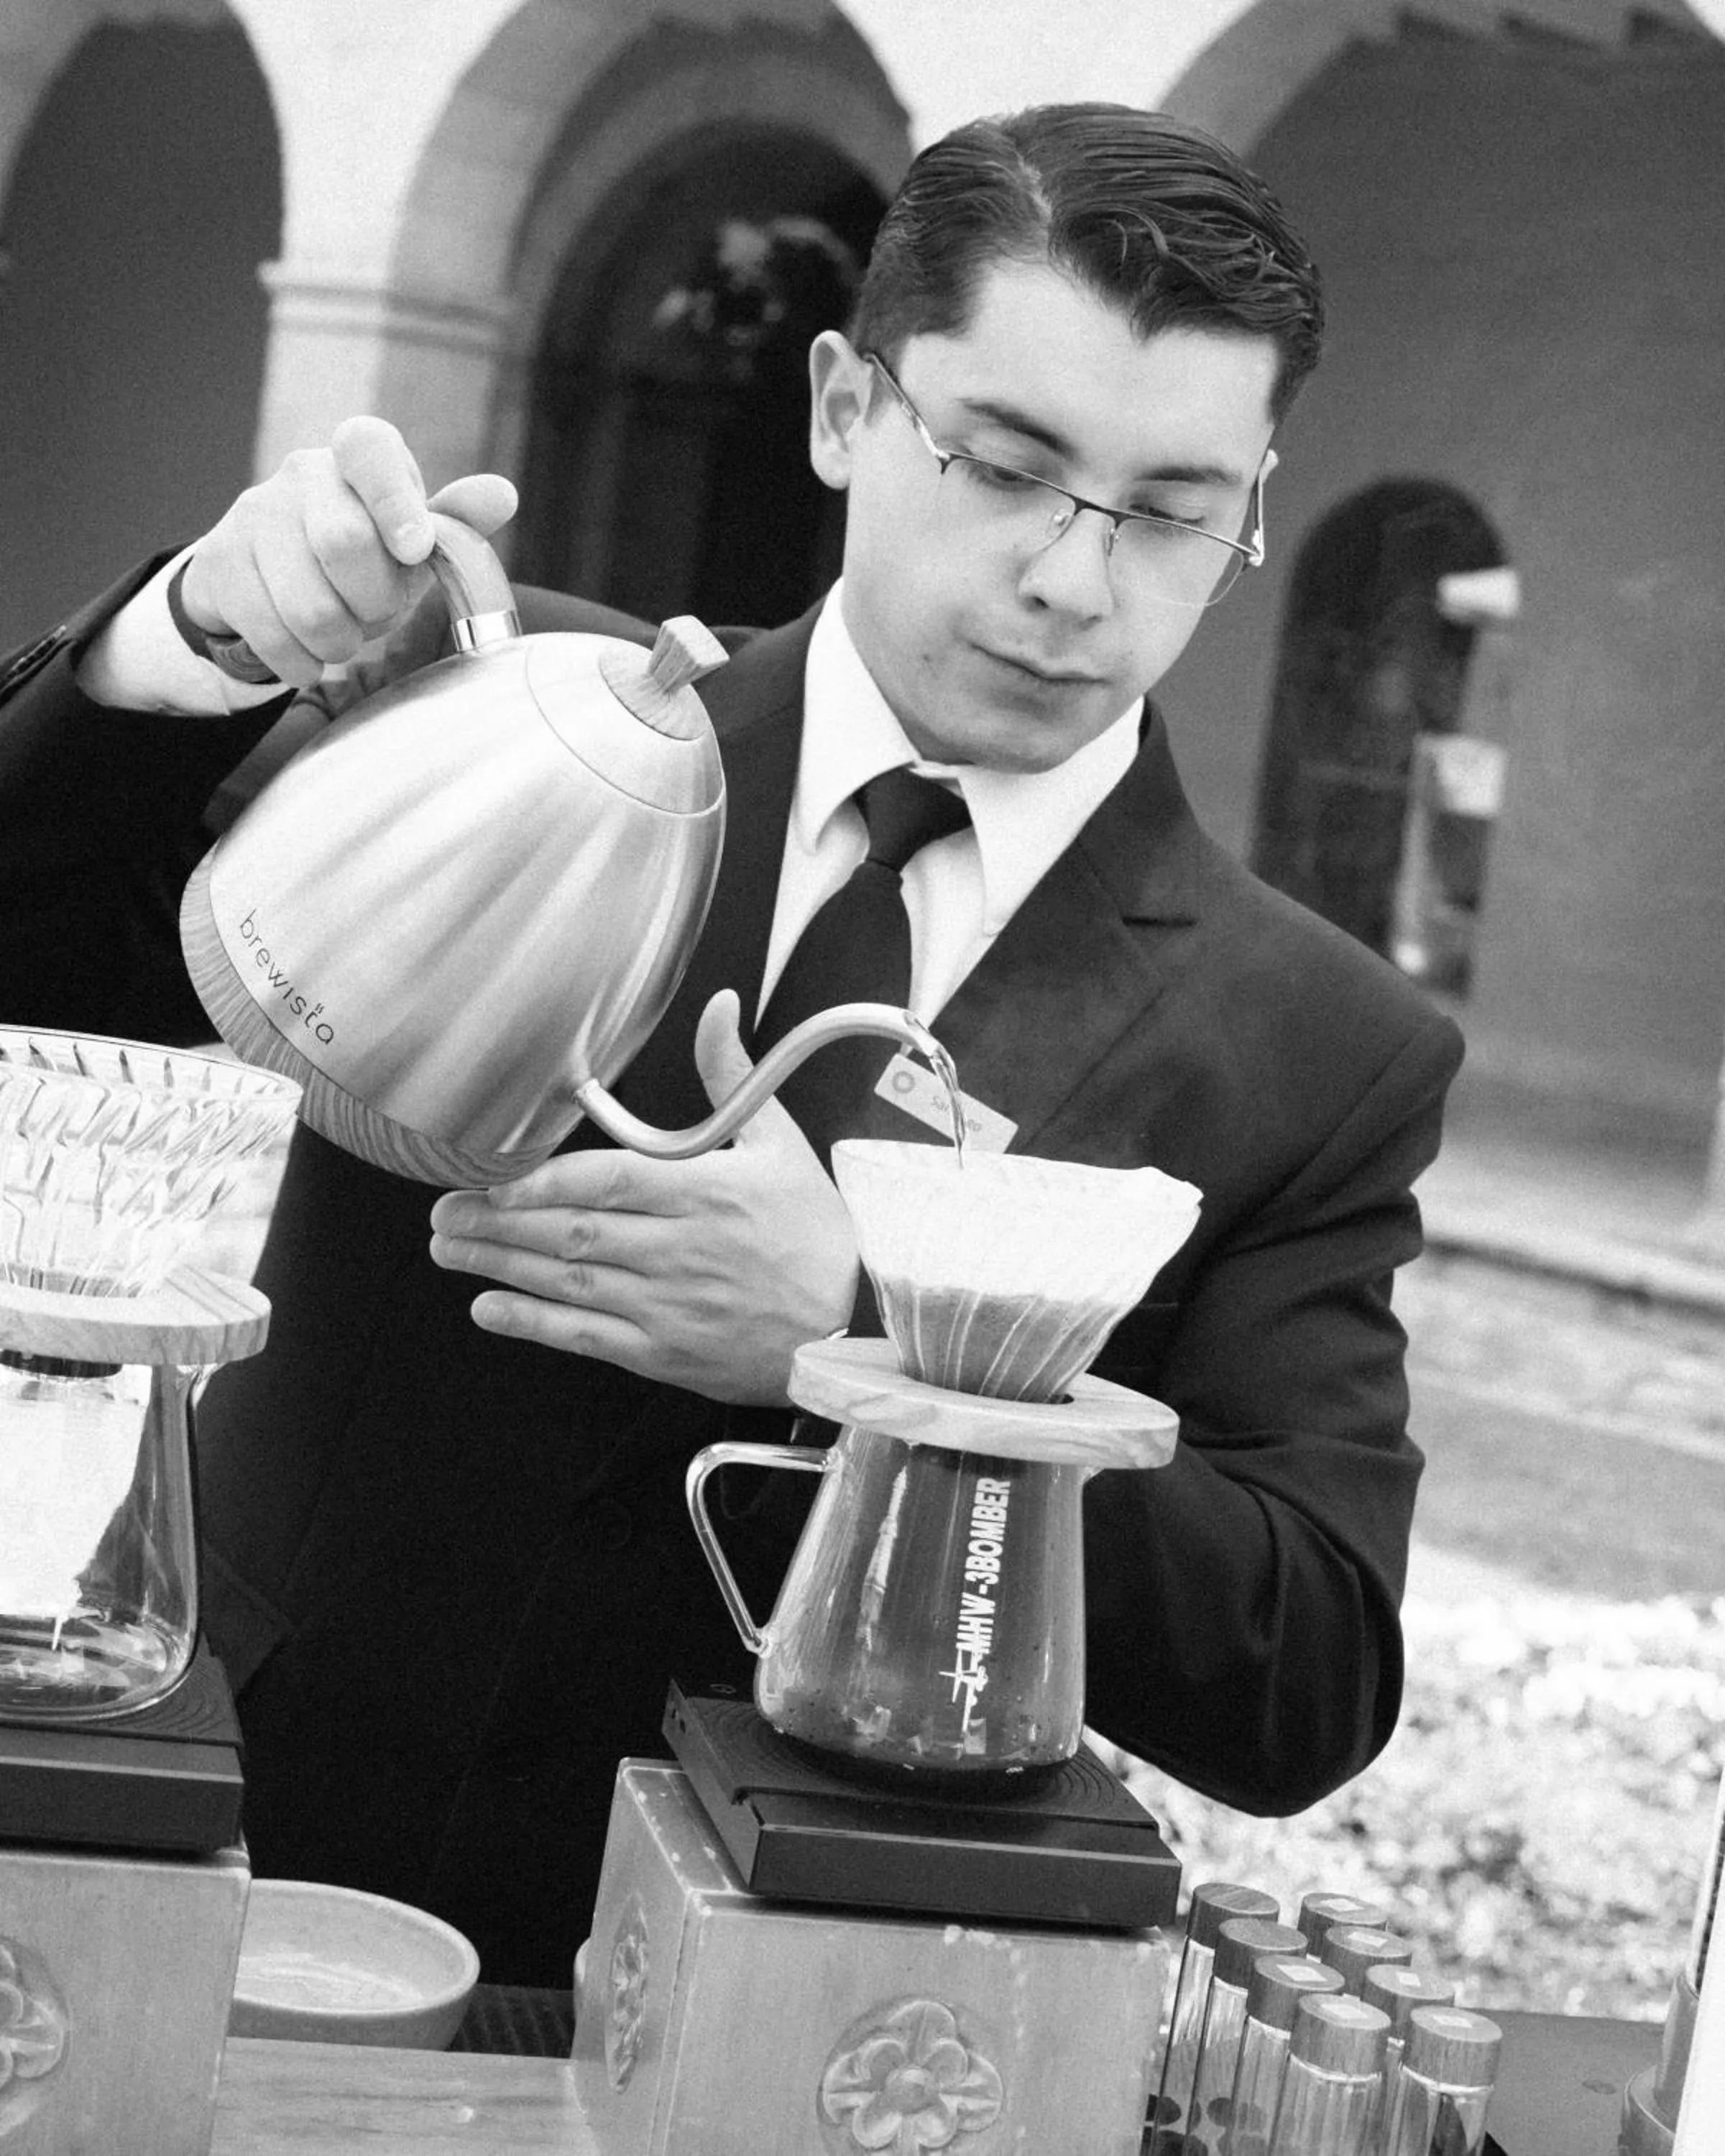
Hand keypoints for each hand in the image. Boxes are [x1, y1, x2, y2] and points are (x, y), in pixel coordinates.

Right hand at [178, 415, 518, 688]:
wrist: (271, 585)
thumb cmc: (362, 561)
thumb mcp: (413, 544)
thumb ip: (456, 522)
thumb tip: (503, 494)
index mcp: (358, 458)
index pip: (369, 448)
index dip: (394, 502)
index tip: (414, 550)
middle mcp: (301, 473)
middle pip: (343, 543)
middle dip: (373, 601)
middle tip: (373, 609)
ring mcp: (253, 514)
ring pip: (309, 605)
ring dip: (339, 640)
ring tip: (341, 631)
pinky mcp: (219, 564)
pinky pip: (272, 635)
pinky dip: (302, 661)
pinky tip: (306, 649)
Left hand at [426, 991, 862, 1405]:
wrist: (853, 1324)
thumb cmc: (816, 1234)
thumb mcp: (781, 1142)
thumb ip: (733, 1076)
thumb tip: (719, 1007)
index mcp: (705, 1193)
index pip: (606, 1182)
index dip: (539, 1183)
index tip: (489, 1178)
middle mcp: (679, 1250)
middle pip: (573, 1232)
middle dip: (498, 1222)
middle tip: (442, 1211)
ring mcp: (668, 1306)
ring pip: (569, 1283)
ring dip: (500, 1266)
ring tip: (448, 1249)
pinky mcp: (664, 1353)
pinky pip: (586, 1337)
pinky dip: (533, 1324)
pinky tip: (488, 1309)